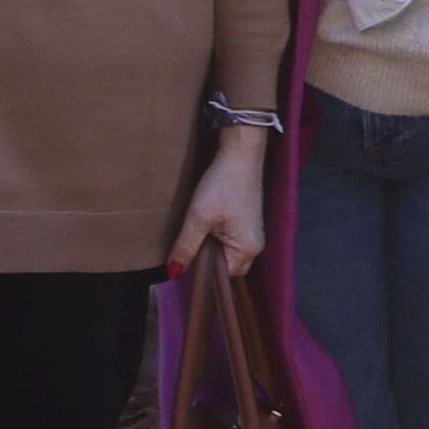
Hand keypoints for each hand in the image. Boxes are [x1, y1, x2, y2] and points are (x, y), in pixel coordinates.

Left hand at [166, 126, 268, 273]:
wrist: (240, 153)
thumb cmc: (222, 184)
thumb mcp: (199, 216)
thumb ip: (186, 246)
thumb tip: (173, 272)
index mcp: (248, 249)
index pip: (221, 276)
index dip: (202, 270)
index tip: (184, 258)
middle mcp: (256, 246)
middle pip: (227, 268)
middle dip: (209, 261)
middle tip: (191, 245)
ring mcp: (254, 234)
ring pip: (228, 254)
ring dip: (212, 248)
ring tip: (197, 234)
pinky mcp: (249, 223)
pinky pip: (232, 242)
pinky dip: (218, 239)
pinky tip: (207, 226)